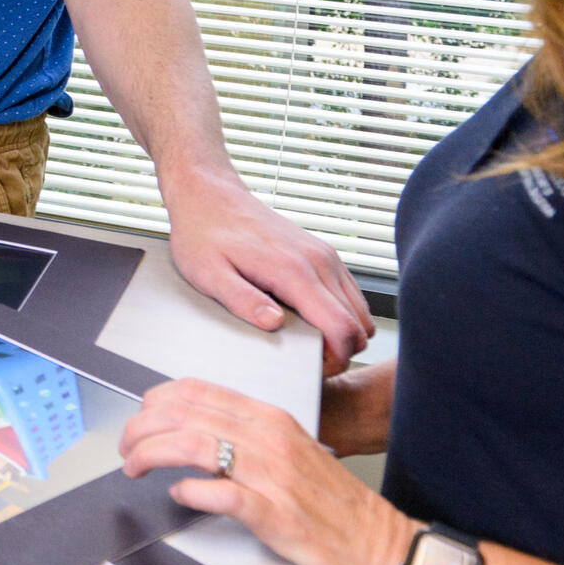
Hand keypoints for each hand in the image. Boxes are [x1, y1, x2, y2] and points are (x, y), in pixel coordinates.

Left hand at [121, 377, 419, 564]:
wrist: (378, 544)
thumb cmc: (332, 502)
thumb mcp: (288, 450)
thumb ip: (245, 435)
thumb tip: (194, 428)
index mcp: (270, 419)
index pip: (197, 391)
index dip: (156, 401)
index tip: (140, 417)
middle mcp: (269, 440)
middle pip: (185, 414)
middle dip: (141, 427)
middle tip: (127, 446)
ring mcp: (273, 476)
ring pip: (194, 445)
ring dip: (152, 454)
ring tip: (135, 466)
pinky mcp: (276, 515)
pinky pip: (222, 493)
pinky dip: (191, 491)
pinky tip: (179, 495)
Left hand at [164, 174, 372, 370]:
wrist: (209, 195)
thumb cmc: (203, 235)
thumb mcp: (208, 274)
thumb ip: (242, 300)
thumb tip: (274, 325)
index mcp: (294, 270)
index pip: (342, 326)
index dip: (336, 358)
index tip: (311, 369)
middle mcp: (319, 261)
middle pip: (360, 323)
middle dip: (342, 351)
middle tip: (308, 362)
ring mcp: (324, 255)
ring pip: (360, 310)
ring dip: (345, 332)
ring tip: (309, 343)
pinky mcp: (322, 253)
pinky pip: (349, 293)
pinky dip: (341, 313)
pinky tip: (309, 320)